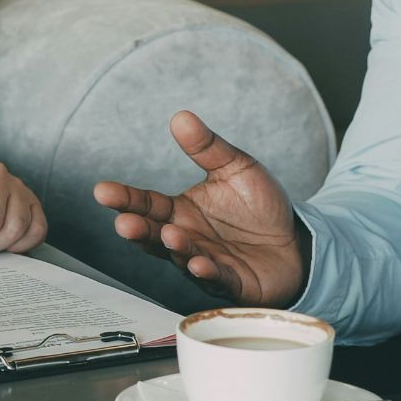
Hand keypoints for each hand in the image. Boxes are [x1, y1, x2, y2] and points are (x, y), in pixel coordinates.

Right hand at [93, 110, 305, 305]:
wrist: (297, 241)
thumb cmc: (260, 207)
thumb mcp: (236, 168)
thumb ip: (207, 148)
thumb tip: (181, 116)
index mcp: (182, 212)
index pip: (147, 204)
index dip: (125, 198)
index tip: (102, 190)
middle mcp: (187, 239)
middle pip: (154, 235)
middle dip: (138, 231)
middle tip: (124, 222)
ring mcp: (206, 263)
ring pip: (183, 258)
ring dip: (175, 248)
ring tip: (171, 235)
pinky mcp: (232, 283)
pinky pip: (217, 279)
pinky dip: (207, 273)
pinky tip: (200, 263)